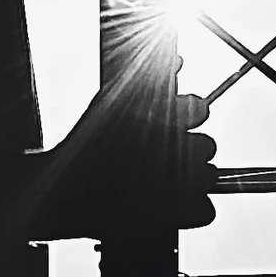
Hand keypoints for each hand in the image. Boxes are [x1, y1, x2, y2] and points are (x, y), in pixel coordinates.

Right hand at [42, 81, 217, 238]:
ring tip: (165, 179)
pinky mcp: (176, 216)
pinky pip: (206, 211)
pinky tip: (173, 204)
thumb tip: (179, 60)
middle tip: (164, 156)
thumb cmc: (87, 144)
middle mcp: (178, 148)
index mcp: (164, 117)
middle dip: (190, 149)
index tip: (173, 125)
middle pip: (208, 146)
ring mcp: (180, 185)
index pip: (200, 110)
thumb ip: (151, 77)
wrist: (66, 189)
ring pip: (209, 176)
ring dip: (193, 178)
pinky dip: (193, 209)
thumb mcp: (114, 99)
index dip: (188, 117)